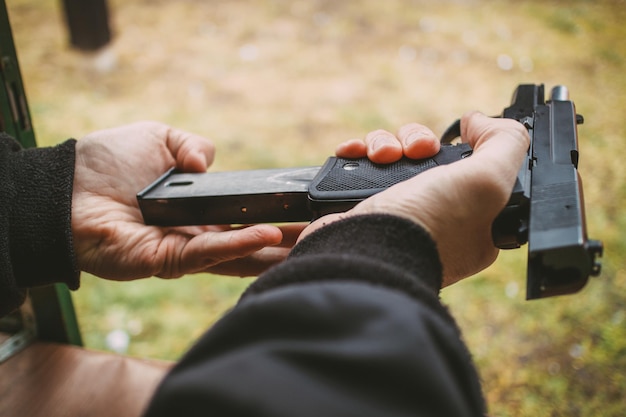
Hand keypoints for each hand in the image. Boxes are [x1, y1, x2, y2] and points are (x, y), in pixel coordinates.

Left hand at [72, 121, 302, 280]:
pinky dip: (239, 244)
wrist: (65, 187)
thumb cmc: (104, 162)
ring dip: (272, 250)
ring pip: (236, 255)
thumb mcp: (158, 137)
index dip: (274, 216)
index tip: (306, 213)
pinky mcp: (165, 262)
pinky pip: (208, 253)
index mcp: (195, 209)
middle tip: (322, 235)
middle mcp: (194, 234)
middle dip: (285, 241)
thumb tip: (211, 163)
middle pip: (247, 243)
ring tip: (308, 242)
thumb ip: (191, 146)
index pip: (243, 217)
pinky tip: (268, 236)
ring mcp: (182, 251)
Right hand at [303, 112, 529, 286]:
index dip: (465, 149)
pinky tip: (353, 153)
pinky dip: (356, 153)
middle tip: (417, 151)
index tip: (456, 142)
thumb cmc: (429, 226)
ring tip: (382, 156)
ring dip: (384, 143)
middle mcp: (435, 217)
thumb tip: (480, 121)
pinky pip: (361, 166)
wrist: (364, 253)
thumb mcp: (488, 182)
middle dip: (419, 141)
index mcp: (473, 221)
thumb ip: (505, 144)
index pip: (473, 169)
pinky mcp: (363, 209)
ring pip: (393, 156)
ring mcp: (396, 213)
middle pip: (429, 156)